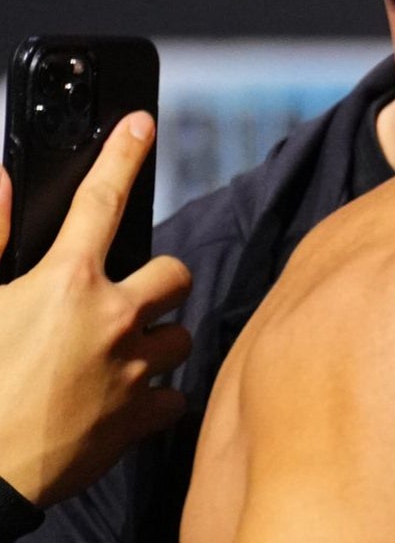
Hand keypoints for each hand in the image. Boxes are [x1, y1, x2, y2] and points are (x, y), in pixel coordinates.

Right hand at [0, 113, 191, 506]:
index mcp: (65, 282)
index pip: (102, 200)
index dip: (123, 155)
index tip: (141, 125)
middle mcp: (113, 318)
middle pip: (173, 274)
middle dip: (155, 283)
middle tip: (122, 300)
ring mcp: (135, 368)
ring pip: (180, 335)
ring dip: (156, 341)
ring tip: (115, 357)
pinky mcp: (145, 417)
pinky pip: (174, 394)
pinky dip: (154, 397)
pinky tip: (120, 403)